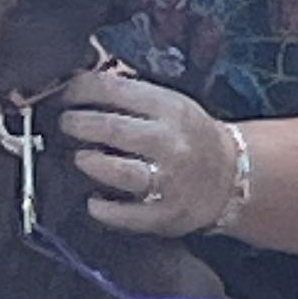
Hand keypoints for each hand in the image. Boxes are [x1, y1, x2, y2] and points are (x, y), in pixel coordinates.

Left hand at [57, 70, 237, 236]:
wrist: (233, 176)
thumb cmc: (190, 136)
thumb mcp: (170, 104)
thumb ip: (130, 94)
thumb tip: (79, 83)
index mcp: (170, 108)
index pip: (113, 89)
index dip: (80, 90)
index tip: (64, 95)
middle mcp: (170, 143)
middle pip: (111, 129)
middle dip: (77, 124)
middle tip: (65, 124)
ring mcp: (169, 181)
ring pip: (118, 171)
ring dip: (90, 163)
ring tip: (80, 158)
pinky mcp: (166, 215)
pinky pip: (126, 215)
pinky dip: (103, 209)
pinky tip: (93, 201)